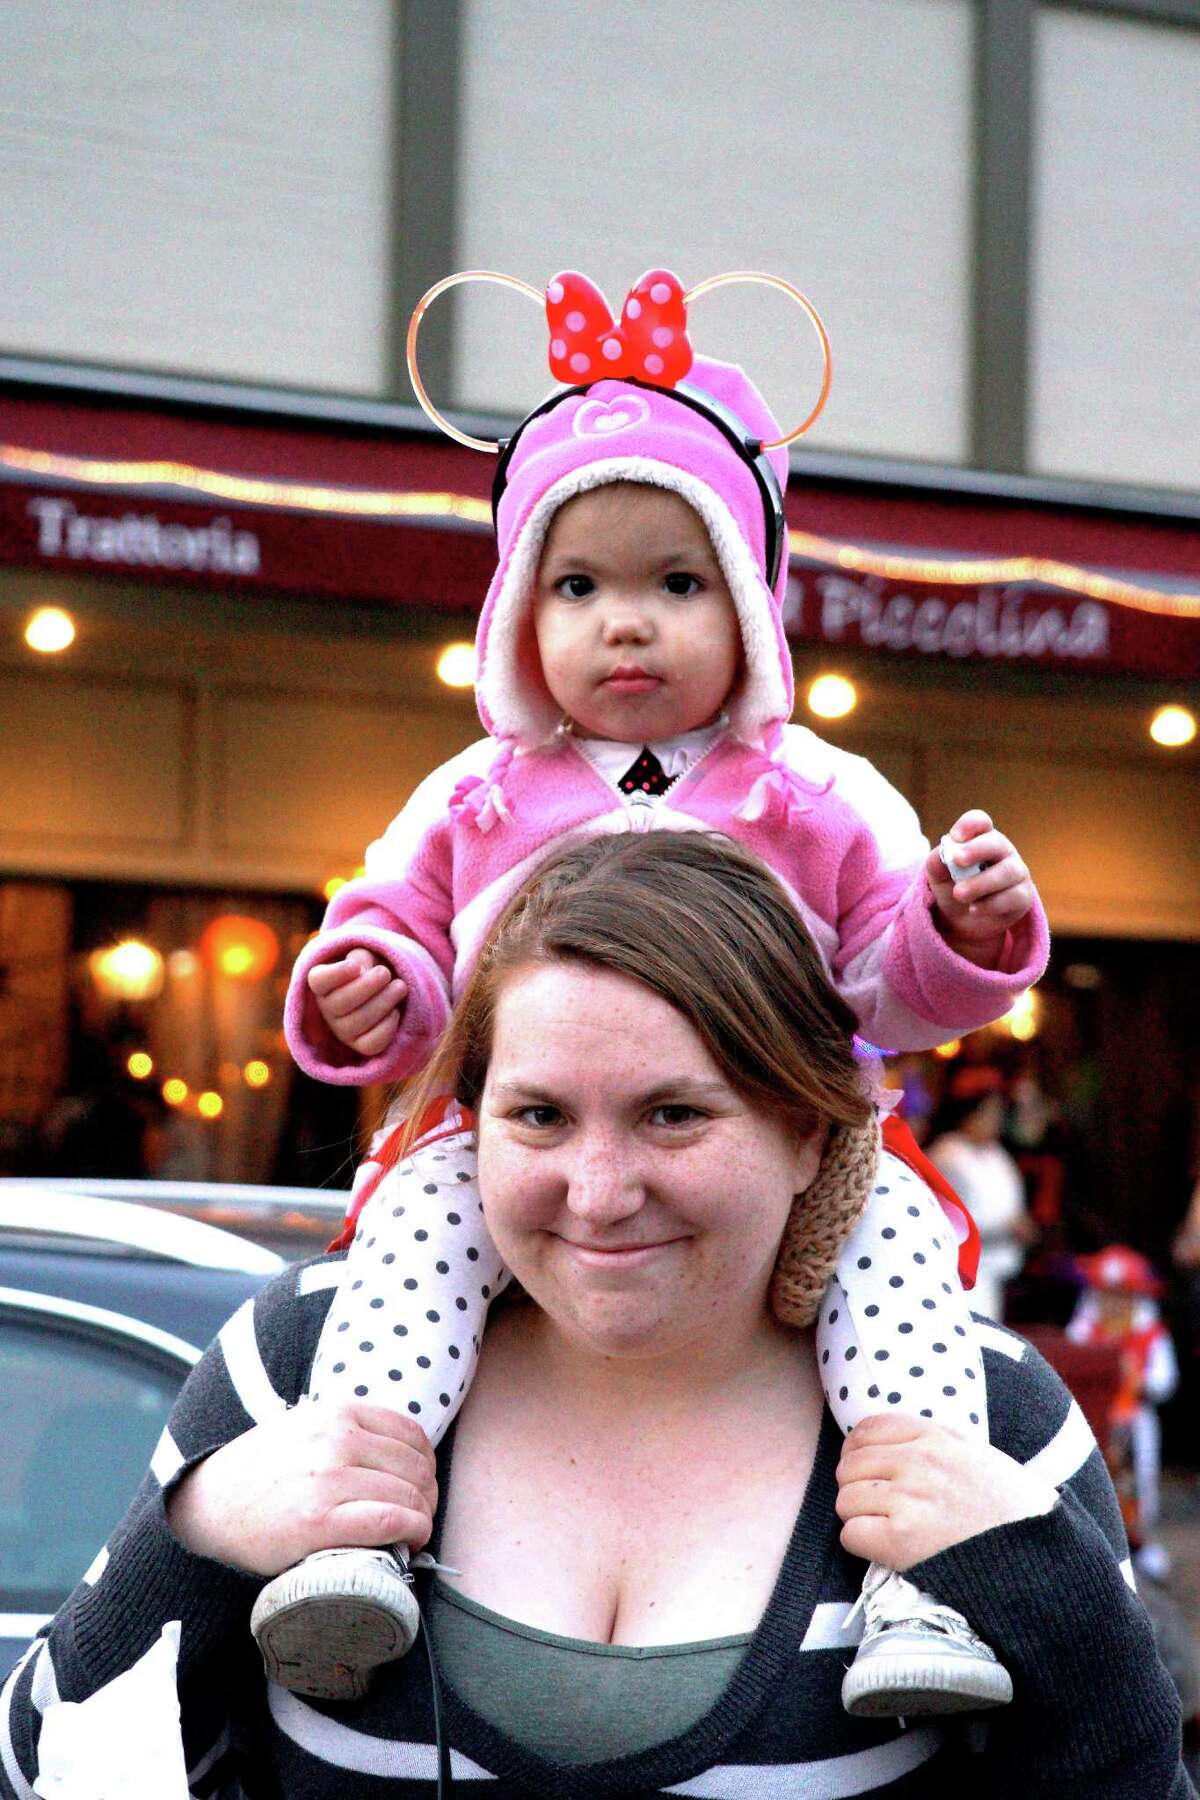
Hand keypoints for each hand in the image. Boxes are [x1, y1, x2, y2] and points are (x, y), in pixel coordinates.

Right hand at [166, 1400, 437, 1575]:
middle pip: (416, 1467)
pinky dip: (412, 1532)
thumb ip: (349, 1430)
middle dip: (427, 1495)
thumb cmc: (264, 1472)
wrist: (209, 1505)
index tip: (420, 1485)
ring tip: (411, 1531)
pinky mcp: (320, 1521)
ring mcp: (329, 1479)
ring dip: (422, 1517)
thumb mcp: (307, 1428)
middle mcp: (337, 1440)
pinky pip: (391, 1521)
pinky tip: (409, 1541)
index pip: (412, 1435)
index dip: (425, 1465)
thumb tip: (402, 1456)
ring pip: (410, 1495)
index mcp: (337, 1413)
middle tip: (418, 1515)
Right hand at [308, 948, 407, 1055]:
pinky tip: (395, 1011)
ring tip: (400, 986)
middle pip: (339, 1003)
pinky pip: (372, 1043)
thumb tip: (363, 970)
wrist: (385, 990)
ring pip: (359, 1022)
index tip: (355, 966)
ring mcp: (343, 1030)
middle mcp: (328, 1010)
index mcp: (323, 984)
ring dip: (383, 1002)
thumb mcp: (364, 957)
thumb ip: (361, 958)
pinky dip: (387, 1026)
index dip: (335, 974)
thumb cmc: (370, 969)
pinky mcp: (361, 1045)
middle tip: (385, 973)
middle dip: (366, 986)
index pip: (318, 981)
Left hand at [835, 1412, 1056, 1570]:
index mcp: (936, 1435)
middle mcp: (918, 1460)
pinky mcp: (902, 1539)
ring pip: (845, 1500)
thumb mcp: (976, 1455)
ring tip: (889, 1529)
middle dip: (859, 1488)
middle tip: (882, 1508)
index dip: (859, 1452)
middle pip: (849, 1466)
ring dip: (860, 1517)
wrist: (1041, 1558)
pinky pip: (851, 1534)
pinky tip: (889, 1549)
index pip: (866, 1430)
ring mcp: (909, 1498)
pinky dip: (863, 1545)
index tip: (870, 1471)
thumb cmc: (1012, 1509)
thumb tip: (882, 1446)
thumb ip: (932, 1443)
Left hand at [925, 809, 1034, 966]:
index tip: (954, 836)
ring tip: (959, 894)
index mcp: (980, 838)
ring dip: (980, 883)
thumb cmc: (952, 886)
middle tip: (957, 859)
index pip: (980, 822)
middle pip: (996, 843)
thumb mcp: (938, 875)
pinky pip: (1013, 897)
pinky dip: (990, 904)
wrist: (961, 920)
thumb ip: (937, 863)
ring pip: (1007, 872)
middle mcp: (1002, 851)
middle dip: (976, 849)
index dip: (969, 825)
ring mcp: (1016, 873)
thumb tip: (943, 856)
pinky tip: (973, 909)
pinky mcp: (1022, 896)